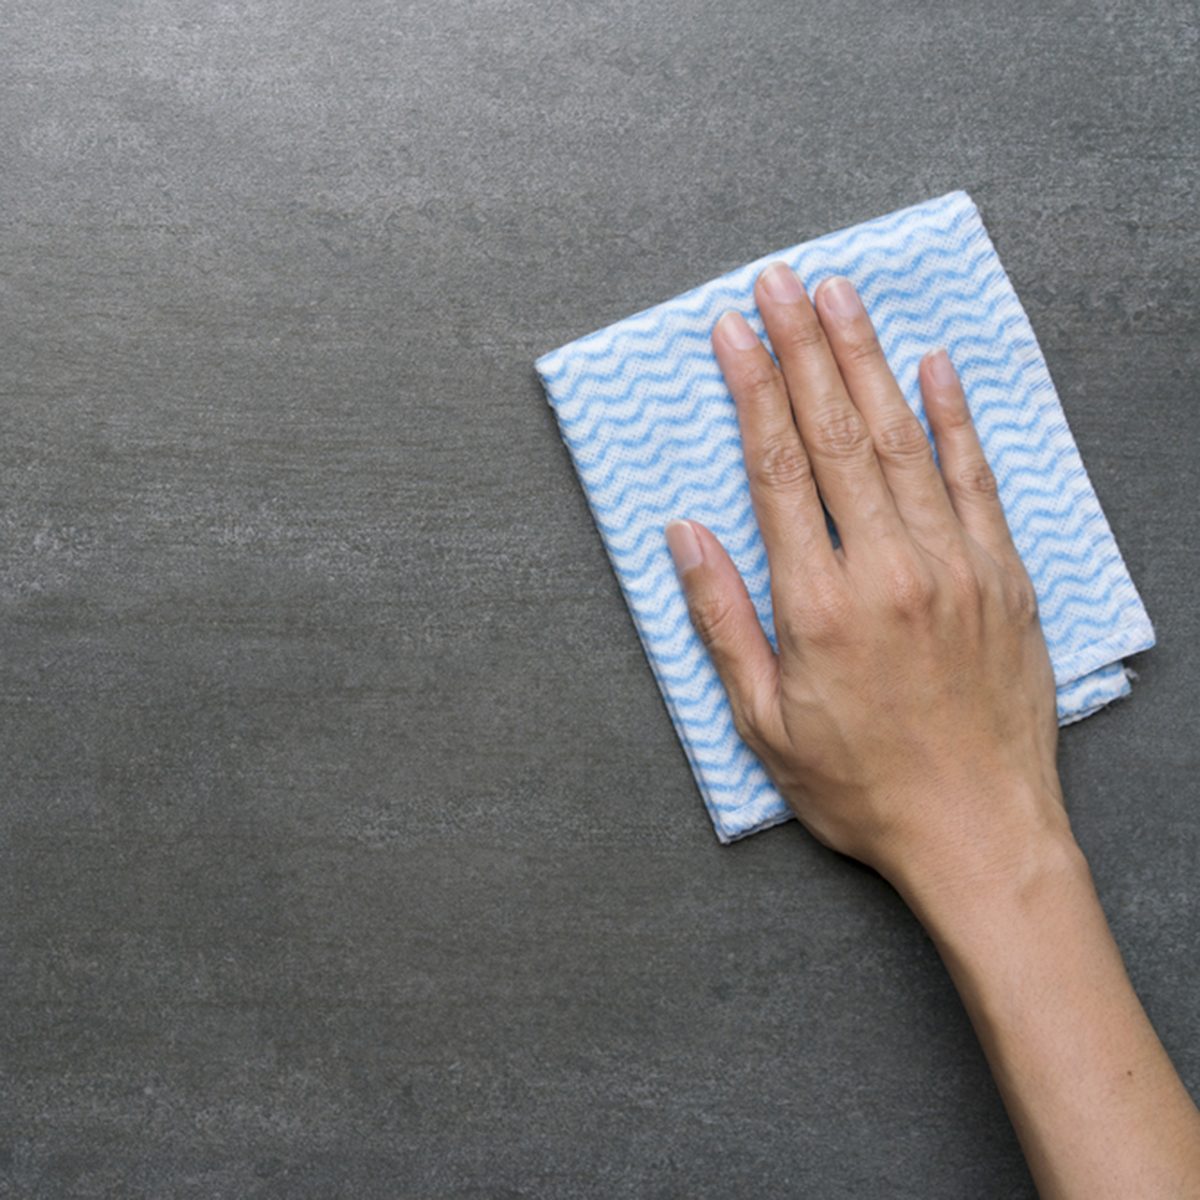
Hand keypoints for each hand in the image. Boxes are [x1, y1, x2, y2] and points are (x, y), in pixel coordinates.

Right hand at [666, 263, 1066, 899]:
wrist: (980, 833)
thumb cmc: (863, 787)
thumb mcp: (764, 723)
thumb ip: (722, 619)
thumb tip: (683, 534)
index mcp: (820, 606)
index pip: (778, 470)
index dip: (753, 392)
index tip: (734, 332)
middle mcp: (889, 569)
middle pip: (837, 434)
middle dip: (802, 349)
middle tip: (779, 283)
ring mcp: (955, 565)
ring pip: (904, 439)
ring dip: (867, 361)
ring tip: (839, 298)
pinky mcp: (1002, 575)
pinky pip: (975, 478)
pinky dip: (954, 417)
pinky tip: (933, 366)